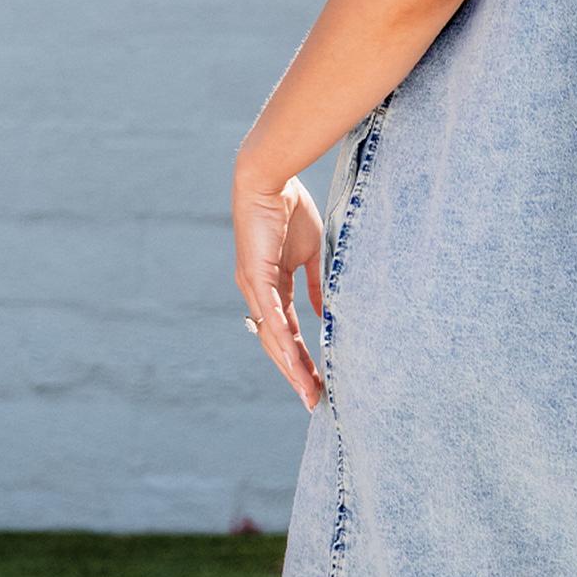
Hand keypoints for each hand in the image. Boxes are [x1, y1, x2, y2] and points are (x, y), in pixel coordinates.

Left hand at [232, 171, 324, 410]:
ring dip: (291, 366)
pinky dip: (283, 339)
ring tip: (308, 390)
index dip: (300, 357)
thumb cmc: (289, 208)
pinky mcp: (256, 275)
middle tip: (313, 399)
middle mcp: (257, 293)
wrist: (270, 177)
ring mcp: (254, 286)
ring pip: (272, 337)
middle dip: (295, 373)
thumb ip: (315, 283)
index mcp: (270, 287)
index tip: (316, 381)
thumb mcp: (309, 252)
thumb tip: (323, 312)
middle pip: (276, 343)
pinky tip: (296, 360)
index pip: (286, 331)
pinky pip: (272, 314)